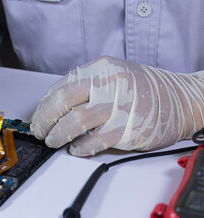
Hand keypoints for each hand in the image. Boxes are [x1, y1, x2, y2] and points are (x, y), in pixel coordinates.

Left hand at [30, 56, 203, 155]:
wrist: (181, 100)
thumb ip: (86, 86)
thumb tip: (54, 105)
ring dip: (58, 134)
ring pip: (75, 121)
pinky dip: (80, 147)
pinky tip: (76, 149)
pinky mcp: (127, 128)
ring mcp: (118, 105)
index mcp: (99, 69)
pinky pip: (95, 141)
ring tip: (54, 141)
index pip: (60, 87)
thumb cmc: (144, 89)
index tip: (37, 118)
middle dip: (44, 120)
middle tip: (40, 132)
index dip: (43, 106)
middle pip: (62, 101)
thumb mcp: (113, 75)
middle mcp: (107, 84)